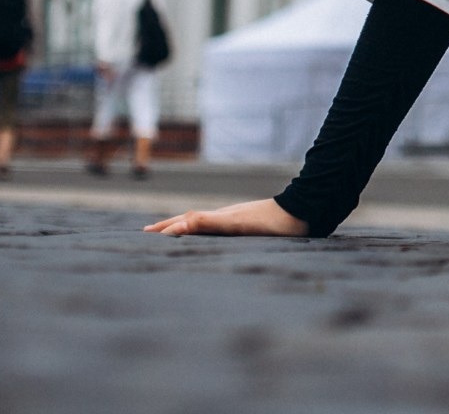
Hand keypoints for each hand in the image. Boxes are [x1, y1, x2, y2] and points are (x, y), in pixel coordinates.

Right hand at [145, 198, 307, 237]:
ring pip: (206, 223)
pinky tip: (215, 236)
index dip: (165, 228)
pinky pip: (221, 228)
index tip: (143, 233)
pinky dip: (207, 231)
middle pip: (192, 219)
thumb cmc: (271, 222)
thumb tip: (177, 225)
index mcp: (219, 218)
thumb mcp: (237, 224)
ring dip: (186, 227)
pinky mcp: (252, 225)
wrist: (304, 212)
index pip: (184, 222)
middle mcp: (226, 216)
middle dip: (170, 226)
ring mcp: (239, 219)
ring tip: (174, 232)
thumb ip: (208, 223)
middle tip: (149, 232)